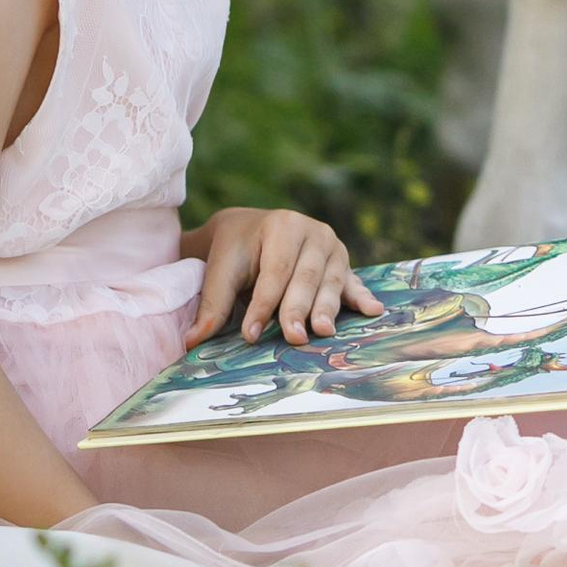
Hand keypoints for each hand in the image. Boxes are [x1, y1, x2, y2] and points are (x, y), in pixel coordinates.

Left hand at [182, 208, 381, 349]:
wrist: (251, 229)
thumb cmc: (235, 249)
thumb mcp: (221, 269)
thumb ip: (213, 303)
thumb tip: (193, 341)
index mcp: (283, 225)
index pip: (275, 271)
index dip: (263, 304)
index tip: (252, 334)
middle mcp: (314, 233)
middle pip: (306, 277)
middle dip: (298, 309)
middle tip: (292, 337)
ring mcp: (333, 248)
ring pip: (330, 282)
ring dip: (327, 308)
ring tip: (322, 331)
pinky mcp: (344, 266)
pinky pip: (353, 284)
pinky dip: (362, 297)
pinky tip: (374, 310)